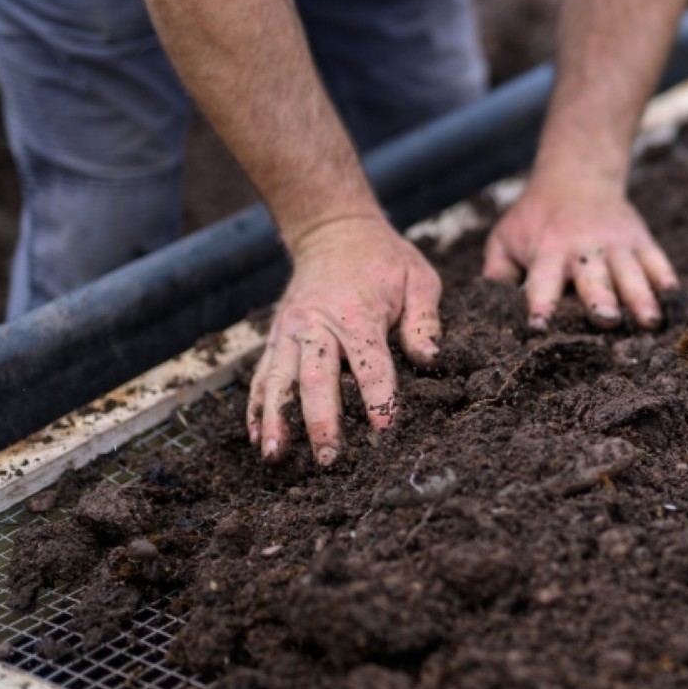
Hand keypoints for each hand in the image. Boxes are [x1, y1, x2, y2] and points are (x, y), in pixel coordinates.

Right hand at [246, 214, 440, 465]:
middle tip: (328, 459)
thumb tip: (431, 358)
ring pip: (279, 380)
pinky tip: (257, 437)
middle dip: (320, 421)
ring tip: (275, 457)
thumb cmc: (383, 258)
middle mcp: (317, 324)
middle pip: (316, 378)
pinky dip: (256, 406)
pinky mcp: (276, 336)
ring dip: (276, 419)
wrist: (333, 229)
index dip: (379, 399)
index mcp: (358, 314)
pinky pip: (262, 374)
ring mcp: (290, 331)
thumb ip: (425, 319)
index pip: (370, 364)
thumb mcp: (418, 278)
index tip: (385, 432)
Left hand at [482, 176, 677, 329]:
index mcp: (548, 250)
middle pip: (594, 276)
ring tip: (650, 322)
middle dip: (600, 298)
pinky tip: (673, 301)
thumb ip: (496, 273)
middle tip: (605, 320)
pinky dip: (665, 279)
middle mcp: (584, 246)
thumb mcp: (505, 237)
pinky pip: (657, 260)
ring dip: (640, 296)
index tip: (539, 325)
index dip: (541, 301)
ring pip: (631, 272)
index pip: (543, 279)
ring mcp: (617, 242)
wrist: (577, 174)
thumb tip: (486, 313)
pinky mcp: (640, 238)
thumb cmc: (535, 217)